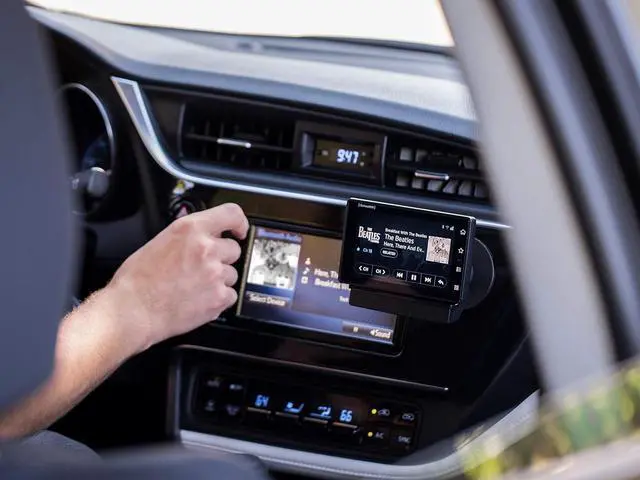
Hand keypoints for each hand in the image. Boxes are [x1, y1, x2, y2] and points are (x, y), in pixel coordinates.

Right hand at [103, 203, 248, 352]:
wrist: (132, 311)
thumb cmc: (137, 280)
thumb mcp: (160, 241)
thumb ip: (188, 236)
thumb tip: (202, 235)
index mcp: (191, 229)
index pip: (231, 214)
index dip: (239, 222)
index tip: (239, 230)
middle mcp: (206, 249)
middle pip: (233, 250)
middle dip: (221, 258)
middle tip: (201, 268)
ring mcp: (215, 274)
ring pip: (231, 274)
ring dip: (219, 280)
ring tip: (194, 287)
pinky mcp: (219, 297)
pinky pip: (230, 295)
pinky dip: (218, 299)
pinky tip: (199, 299)